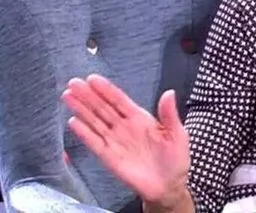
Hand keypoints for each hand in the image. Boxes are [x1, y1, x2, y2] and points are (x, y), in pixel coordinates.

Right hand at [62, 75, 189, 207]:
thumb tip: (169, 92)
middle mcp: (124, 127)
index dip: (106, 89)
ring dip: (81, 109)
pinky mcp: (109, 157)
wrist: (168, 186)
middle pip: (103, 108)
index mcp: (140, 119)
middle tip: (73, 82)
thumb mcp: (177, 134)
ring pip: (95, 121)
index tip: (92, 78)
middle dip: (88, 95)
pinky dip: (84, 133)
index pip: (120, 100)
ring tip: (67, 96)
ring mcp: (115, 141)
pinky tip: (73, 122)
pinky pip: (94, 143)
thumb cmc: (175, 159)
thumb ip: (169, 114)